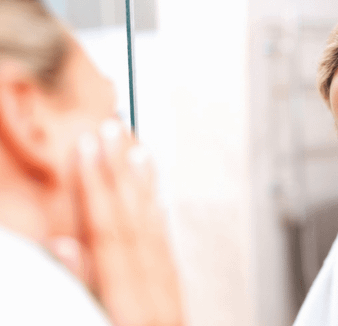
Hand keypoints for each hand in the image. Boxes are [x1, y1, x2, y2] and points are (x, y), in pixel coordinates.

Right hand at [52, 120, 183, 325]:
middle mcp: (153, 289)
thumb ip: (81, 287)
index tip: (87, 146)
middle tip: (112, 130)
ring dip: (145, 185)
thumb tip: (65, 244)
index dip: (96, 183)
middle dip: (120, 170)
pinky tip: (158, 199)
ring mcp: (169, 291)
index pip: (108, 229)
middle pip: (134, 218)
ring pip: (155, 227)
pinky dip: (160, 218)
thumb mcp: (94, 324)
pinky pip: (167, 247)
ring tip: (138, 150)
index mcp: (128, 301)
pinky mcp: (175, 296)